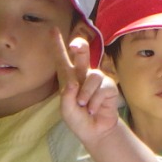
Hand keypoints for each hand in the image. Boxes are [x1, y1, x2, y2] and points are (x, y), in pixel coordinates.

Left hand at [54, 30, 121, 146]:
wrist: (95, 131)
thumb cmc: (78, 119)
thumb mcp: (66, 111)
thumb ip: (66, 97)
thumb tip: (73, 83)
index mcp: (68, 78)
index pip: (61, 59)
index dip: (57, 44)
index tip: (52, 30)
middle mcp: (83, 75)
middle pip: (83, 54)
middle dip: (80, 46)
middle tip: (75, 45)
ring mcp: (96, 80)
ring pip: (93, 75)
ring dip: (86, 94)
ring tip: (84, 105)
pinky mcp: (108, 87)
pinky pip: (103, 88)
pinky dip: (96, 101)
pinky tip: (94, 109)